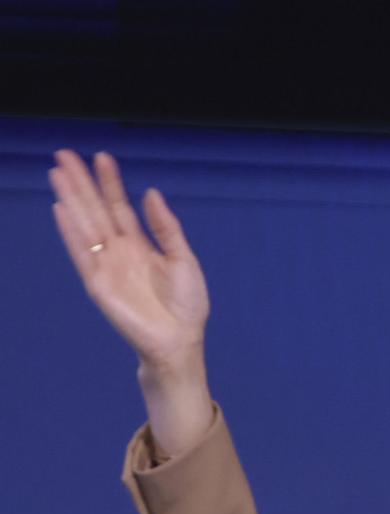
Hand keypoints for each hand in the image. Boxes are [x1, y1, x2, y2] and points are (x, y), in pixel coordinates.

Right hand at [51, 150, 207, 370]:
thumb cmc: (187, 305)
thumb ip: (166, 228)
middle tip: (65, 154)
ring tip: (58, 173)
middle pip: (96, 210)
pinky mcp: (98, 284)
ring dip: (71, 200)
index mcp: (140, 245)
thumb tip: (151, 193)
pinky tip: (62, 209)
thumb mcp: (184, 259)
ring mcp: (106, 266)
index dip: (110, 182)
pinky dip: (71, 232)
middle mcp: (119, 251)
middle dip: (82, 183)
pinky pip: (82, 253)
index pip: (120, 206)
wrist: (180, 341)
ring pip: (85, 225)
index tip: (102, 157)